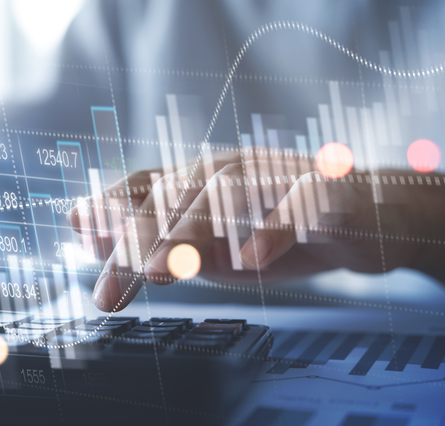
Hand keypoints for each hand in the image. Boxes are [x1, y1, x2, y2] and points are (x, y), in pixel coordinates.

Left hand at [69, 149, 444, 311]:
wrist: (363, 217)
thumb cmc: (273, 225)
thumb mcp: (206, 240)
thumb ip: (151, 238)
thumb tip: (83, 235)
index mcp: (200, 179)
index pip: (146, 185)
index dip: (113, 203)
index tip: (80, 228)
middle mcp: (232, 170)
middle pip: (178, 193)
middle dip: (142, 232)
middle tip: (117, 274)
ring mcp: (278, 176)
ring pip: (229, 193)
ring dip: (192, 230)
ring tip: (162, 269)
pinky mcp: (326, 192)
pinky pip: (299, 205)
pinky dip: (273, 231)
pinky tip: (251, 262)